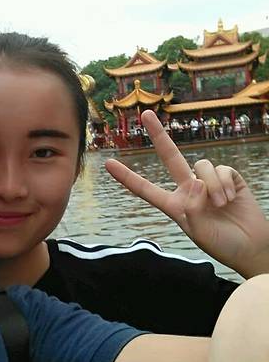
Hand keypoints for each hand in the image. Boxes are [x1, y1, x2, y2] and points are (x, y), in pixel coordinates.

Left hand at [105, 109, 268, 278]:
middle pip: (170, 157)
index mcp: (174, 205)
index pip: (146, 189)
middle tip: (145, 114)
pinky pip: (221, 170)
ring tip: (221, 205)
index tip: (108, 164)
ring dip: (212, 187)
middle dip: (158, 135)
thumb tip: (195, 182)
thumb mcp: (199, 233)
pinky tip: (231, 199)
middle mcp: (189, 190)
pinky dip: (225, 184)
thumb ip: (193, 209)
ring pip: (201, 165)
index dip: (127, 177)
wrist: (252, 247)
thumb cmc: (222, 244)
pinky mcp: (230, 178)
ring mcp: (209, 182)